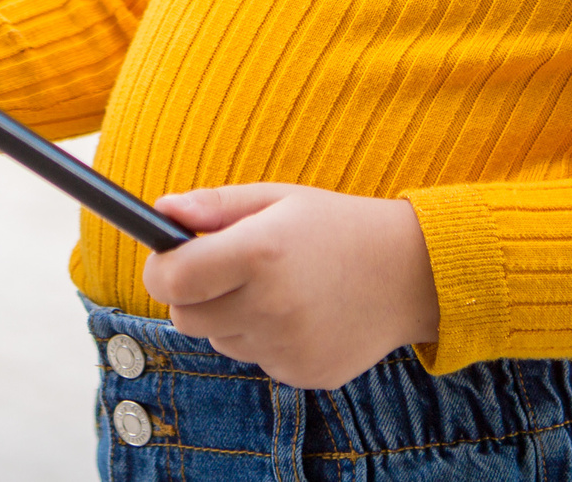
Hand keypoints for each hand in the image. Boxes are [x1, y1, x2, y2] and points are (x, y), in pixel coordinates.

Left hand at [143, 184, 440, 390]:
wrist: (411, 272)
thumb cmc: (336, 226)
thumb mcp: (277, 198)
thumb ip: (214, 205)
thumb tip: (161, 210)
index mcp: (259, 253)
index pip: (171, 280)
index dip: (160, 269)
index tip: (168, 259)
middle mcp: (270, 306)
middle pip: (185, 318)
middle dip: (191, 294)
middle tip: (222, 271)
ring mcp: (287, 347)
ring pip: (220, 341)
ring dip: (230, 317)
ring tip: (273, 288)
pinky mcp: (304, 374)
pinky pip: (257, 360)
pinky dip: (264, 339)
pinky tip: (299, 313)